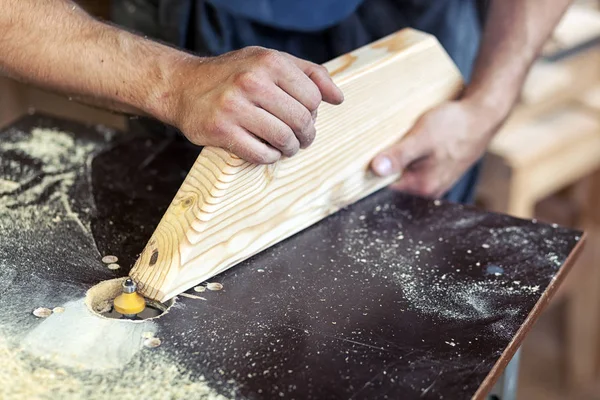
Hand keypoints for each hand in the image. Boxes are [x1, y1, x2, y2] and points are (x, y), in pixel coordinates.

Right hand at [165, 47, 343, 163]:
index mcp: (268, 62)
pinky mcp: (221, 131)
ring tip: (287, 147)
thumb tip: (338, 98)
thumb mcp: (270, 61)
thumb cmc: (234, 74)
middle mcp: (251, 81)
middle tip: (302, 139)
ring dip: (290, 148)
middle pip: (300, 120)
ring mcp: (234, 107)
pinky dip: (270, 157)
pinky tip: (267, 151)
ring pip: (283, 139)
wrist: (184, 86)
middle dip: (306, 135)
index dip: (314, 113)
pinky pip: (261, 154)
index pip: (313, 97)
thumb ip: (309, 74)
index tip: (305, 117)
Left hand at [370, 100, 497, 197]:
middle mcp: (428, 190)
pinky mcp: (436, 170)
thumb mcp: (422, 138)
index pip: (383, 188)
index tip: (361, 159)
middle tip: (382, 144)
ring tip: (399, 141)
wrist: (483, 115)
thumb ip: (400, 155)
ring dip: (396, 159)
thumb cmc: (456, 126)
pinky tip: (410, 143)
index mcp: (422, 188)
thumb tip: (376, 170)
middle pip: (392, 182)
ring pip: (402, 173)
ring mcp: (433, 180)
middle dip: (382, 166)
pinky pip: (413, 167)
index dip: (368, 173)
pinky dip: (407, 156)